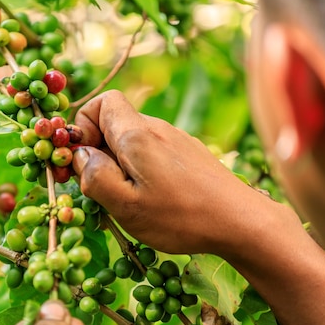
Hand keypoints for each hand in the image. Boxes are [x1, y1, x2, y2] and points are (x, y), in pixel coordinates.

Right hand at [72, 90, 288, 256]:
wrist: (243, 222)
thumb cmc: (180, 216)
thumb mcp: (125, 206)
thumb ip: (94, 176)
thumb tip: (80, 155)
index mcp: (137, 134)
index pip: (102, 102)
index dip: (83, 126)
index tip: (83, 160)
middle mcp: (157, 129)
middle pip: (114, 125)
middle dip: (98, 153)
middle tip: (101, 190)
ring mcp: (176, 140)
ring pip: (132, 142)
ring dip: (119, 166)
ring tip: (128, 200)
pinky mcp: (188, 155)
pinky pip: (151, 154)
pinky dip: (140, 171)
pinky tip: (153, 200)